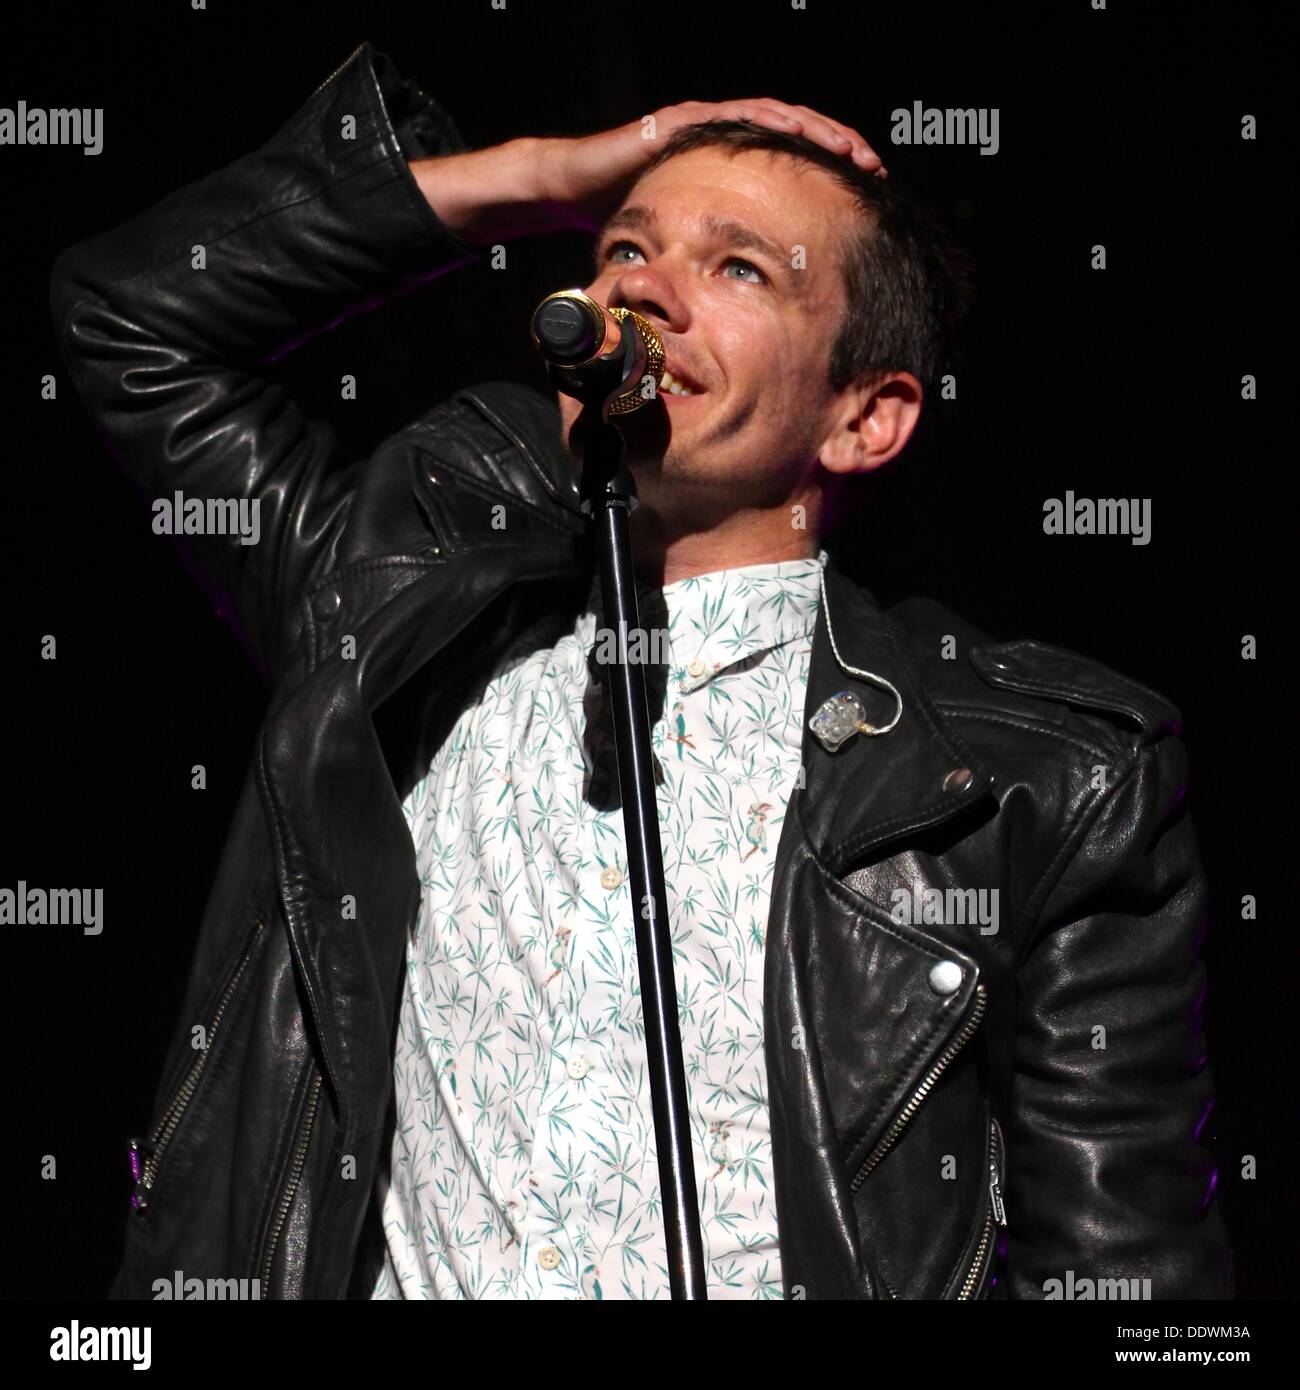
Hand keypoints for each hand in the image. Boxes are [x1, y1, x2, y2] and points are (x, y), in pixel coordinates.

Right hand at [536, 98, 885, 232]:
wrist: (571, 189)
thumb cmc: (621, 220)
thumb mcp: (680, 247)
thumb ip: (709, 266)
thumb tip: (736, 310)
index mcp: (728, 175)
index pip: (789, 170)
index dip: (826, 178)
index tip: (863, 195)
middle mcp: (723, 145)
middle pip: (794, 140)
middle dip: (837, 150)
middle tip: (873, 168)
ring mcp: (704, 127)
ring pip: (774, 121)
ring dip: (815, 132)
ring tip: (848, 147)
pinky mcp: (683, 120)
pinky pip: (734, 116)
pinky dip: (768, 121)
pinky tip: (797, 129)